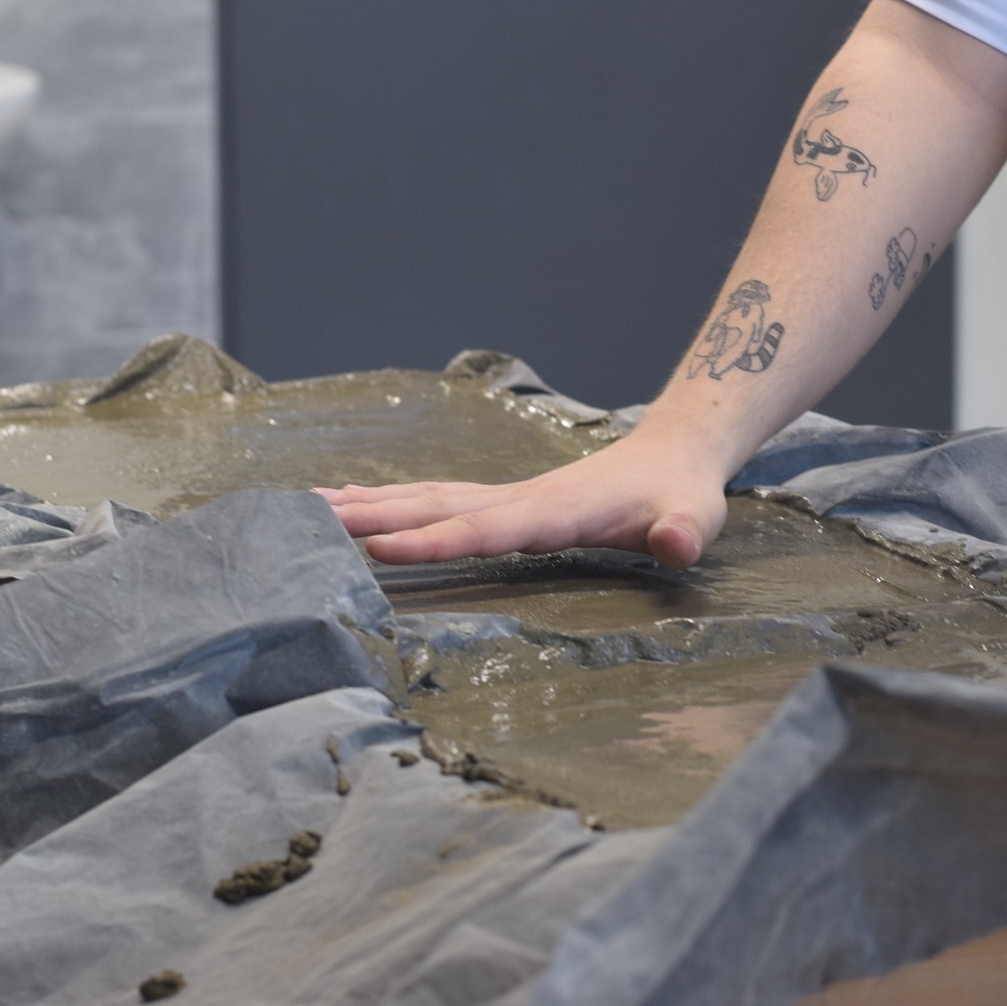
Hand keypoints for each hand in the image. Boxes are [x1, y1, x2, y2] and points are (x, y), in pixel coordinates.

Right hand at [316, 427, 729, 567]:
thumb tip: (677, 545)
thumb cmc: (681, 496)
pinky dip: (390, 501)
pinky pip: (435, 500)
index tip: (382, 550)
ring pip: (426, 496)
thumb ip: (683, 534)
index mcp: (557, 509)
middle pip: (436, 505)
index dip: (437, 541)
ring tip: (310, 507)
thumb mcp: (696, 519)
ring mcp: (507, 496)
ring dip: (371, 502)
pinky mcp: (502, 501)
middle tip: (311, 521)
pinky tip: (352, 504)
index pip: (488, 528)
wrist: (672, 456)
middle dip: (375, 515)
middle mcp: (520, 498)